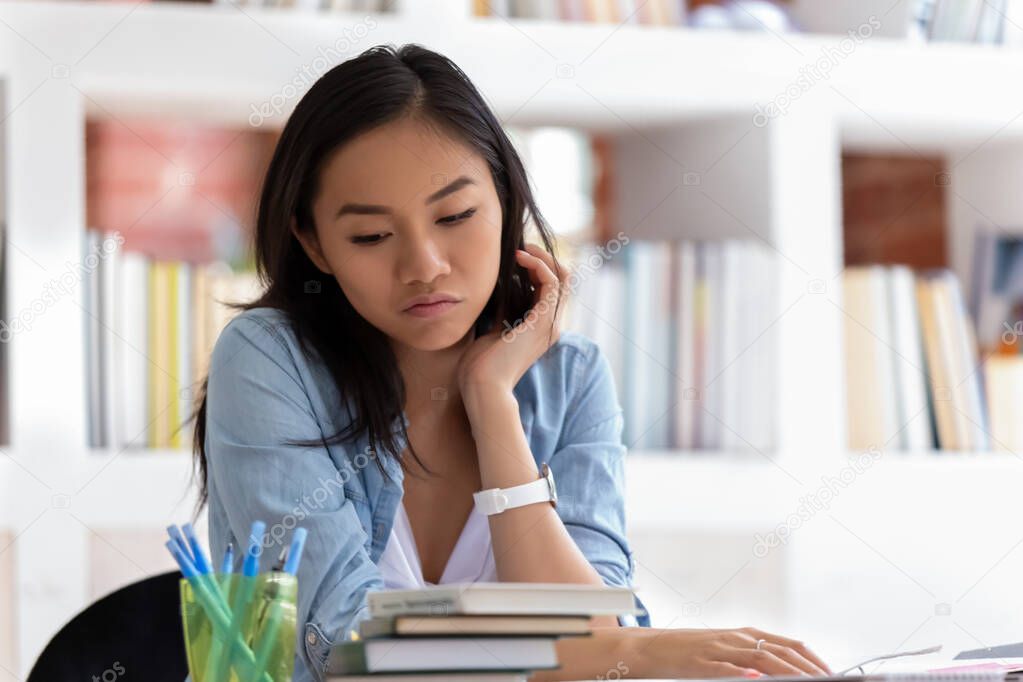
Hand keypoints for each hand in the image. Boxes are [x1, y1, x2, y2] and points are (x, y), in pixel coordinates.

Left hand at [456, 243, 568, 402]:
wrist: (482, 388)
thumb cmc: (480, 368)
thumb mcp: (491, 331)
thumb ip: (499, 313)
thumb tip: (493, 290)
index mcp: (539, 329)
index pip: (549, 290)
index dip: (537, 268)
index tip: (515, 255)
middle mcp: (550, 325)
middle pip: (561, 280)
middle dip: (544, 258)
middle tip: (521, 246)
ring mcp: (549, 324)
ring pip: (561, 278)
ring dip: (543, 258)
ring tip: (521, 248)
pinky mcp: (542, 321)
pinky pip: (552, 283)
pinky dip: (539, 265)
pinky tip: (520, 259)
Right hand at [613, 626, 831, 678]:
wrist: (649, 648)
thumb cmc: (688, 652)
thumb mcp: (723, 650)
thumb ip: (751, 657)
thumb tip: (778, 671)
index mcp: (744, 634)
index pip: (789, 644)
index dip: (814, 660)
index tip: (832, 674)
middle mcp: (736, 638)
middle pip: (781, 652)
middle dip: (809, 670)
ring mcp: (719, 649)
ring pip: (761, 659)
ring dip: (787, 673)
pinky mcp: (701, 663)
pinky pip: (726, 668)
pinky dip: (743, 673)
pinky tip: (756, 678)